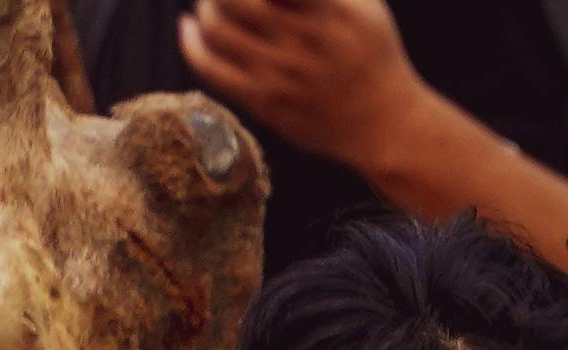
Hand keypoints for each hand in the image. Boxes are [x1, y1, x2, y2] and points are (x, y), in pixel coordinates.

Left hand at [177, 0, 417, 161]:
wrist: (379, 120)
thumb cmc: (372, 53)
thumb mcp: (363, 4)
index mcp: (326, 9)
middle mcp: (299, 40)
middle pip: (236, 0)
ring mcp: (278, 73)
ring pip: (219, 31)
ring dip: (205, 9)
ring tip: (205, 3)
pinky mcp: (262, 100)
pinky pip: (214, 71)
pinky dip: (192, 46)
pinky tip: (188, 30)